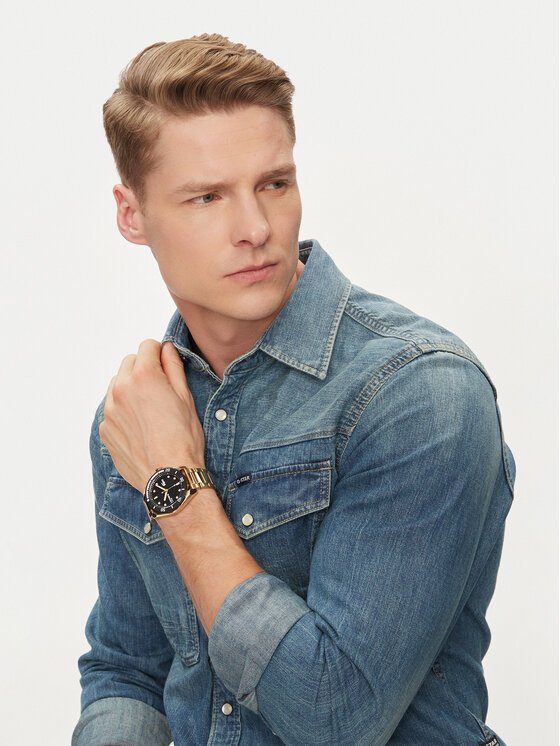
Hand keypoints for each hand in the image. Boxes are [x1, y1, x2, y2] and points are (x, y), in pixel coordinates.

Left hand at [99, 340, 205, 492]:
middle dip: (144, 369)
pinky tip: (141, 427)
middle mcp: (121, 389)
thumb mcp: (185, 397)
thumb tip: (166, 349)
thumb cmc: (183, 439)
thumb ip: (173, 367)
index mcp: (144, 376)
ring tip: (150, 410)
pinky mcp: (105, 429)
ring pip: (118, 385)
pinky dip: (123, 412)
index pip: (147, 346)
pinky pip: (112, 410)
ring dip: (131, 389)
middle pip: (129, 363)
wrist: (168, 477)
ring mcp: (109, 410)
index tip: (166, 365)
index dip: (160, 353)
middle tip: (160, 389)